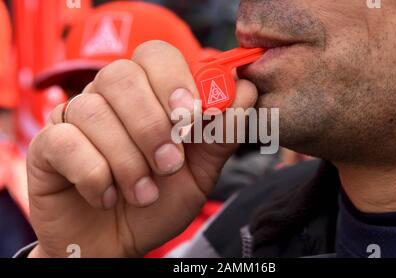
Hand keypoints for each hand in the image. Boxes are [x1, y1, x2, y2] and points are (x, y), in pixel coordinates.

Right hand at [26, 41, 256, 257]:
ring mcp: (73, 118)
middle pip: (121, 74)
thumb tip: (246, 90)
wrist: (116, 243)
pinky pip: (66, 142)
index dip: (175, 80)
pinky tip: (106, 196)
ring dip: (127, 161)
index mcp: (148, 95)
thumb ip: (222, 134)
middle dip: (151, 125)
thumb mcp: (200, 173)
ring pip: (94, 111)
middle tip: (169, 165)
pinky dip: (94, 175)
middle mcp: (108, 98)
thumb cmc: (158, 202)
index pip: (156, 54)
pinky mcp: (47, 145)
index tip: (193, 118)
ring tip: (143, 193)